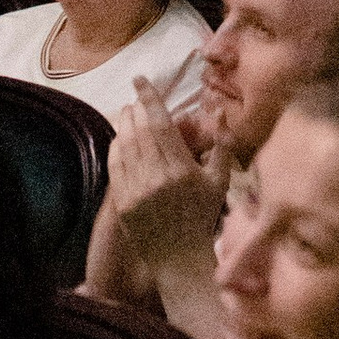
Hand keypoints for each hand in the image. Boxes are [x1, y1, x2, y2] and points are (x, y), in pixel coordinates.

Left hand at [106, 78, 223, 276]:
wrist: (180, 259)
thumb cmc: (203, 217)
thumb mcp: (220, 180)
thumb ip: (222, 144)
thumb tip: (218, 110)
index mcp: (182, 169)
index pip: (161, 124)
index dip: (149, 98)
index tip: (140, 79)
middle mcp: (157, 178)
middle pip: (140, 130)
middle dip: (135, 108)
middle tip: (136, 97)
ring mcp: (137, 192)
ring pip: (125, 145)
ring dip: (124, 124)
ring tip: (127, 113)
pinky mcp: (123, 204)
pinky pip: (115, 167)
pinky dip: (116, 147)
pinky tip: (120, 139)